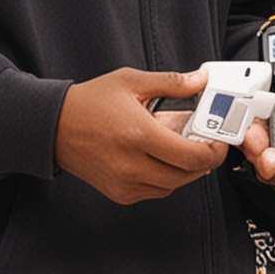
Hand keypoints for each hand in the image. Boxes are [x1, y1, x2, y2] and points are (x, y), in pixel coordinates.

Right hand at [56, 66, 229, 202]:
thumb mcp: (132, 82)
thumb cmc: (90, 103)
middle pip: (188, 174)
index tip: (220, 140)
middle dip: (205, 159)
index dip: (214, 151)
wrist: (54, 127)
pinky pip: (156, 191)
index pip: (192, 156)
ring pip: (174, 185)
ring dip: (187, 169)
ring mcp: (125, 183)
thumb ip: (171, 83)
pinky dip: (167, 178)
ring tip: (184, 146)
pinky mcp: (120, 193)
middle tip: (208, 142)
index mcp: (139, 135)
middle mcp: (132, 165)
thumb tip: (201, 80)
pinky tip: (164, 158)